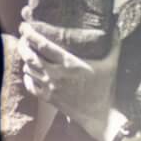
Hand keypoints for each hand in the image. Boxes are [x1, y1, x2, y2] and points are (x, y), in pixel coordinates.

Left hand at [18, 17, 120, 140]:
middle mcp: (56, 74)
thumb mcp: (112, 64)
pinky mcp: (48, 98)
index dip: (30, 34)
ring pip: (28, 70)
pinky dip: (27, 77)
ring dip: (25, 60)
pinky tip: (31, 73)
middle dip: (23, 45)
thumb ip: (114, 44)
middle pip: (30, 57)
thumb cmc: (106, 89)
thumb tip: (117, 26)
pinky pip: (30, 85)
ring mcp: (50, 87)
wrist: (100, 115)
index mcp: (69, 63)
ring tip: (27, 53)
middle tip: (23, 38)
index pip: (43, 46)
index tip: (24, 26)